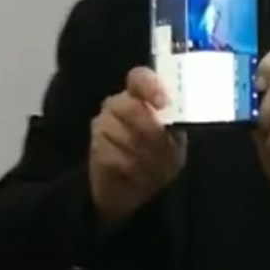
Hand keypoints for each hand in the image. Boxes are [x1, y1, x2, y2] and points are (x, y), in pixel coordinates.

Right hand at [89, 67, 185, 227]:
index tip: (163, 104)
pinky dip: (130, 169)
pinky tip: (136, 175)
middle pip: (130, 107)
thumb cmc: (158, 159)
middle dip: (151, 131)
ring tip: (152, 166)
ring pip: (123, 135)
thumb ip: (174, 127)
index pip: (140, 78)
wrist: (134, 191)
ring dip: (143, 155)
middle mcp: (118, 105)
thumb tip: (168, 119)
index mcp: (141, 97)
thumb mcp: (175, 144)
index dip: (151, 87)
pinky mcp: (95, 149)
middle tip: (164, 147)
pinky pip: (113, 156)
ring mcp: (103, 126)